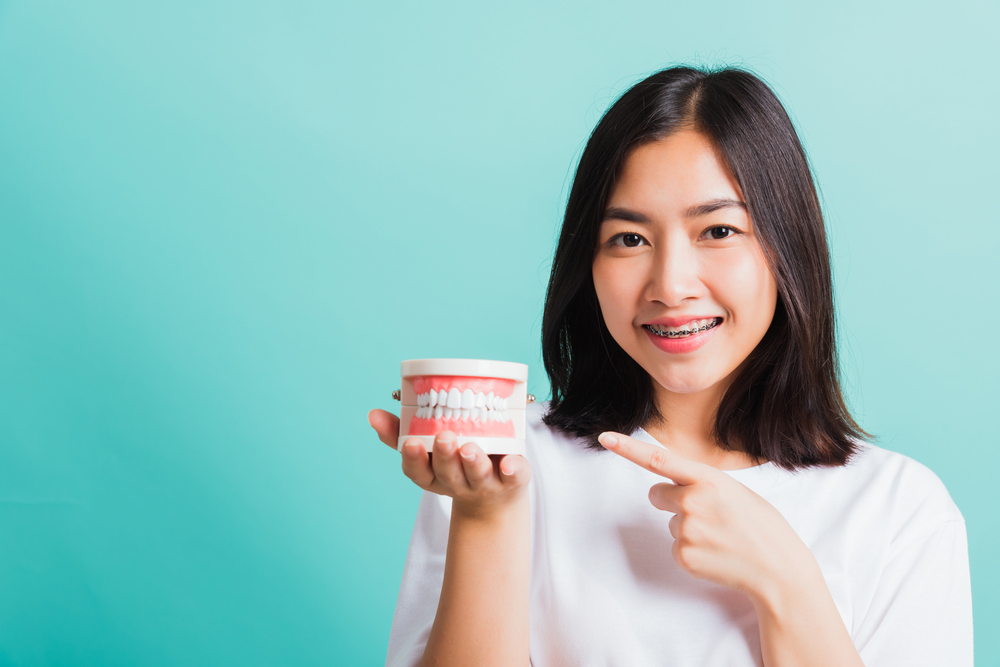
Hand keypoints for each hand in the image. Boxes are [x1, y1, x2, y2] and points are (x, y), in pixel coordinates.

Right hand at [367, 409, 530, 519]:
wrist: (497, 496)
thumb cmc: (457, 462)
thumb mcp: (427, 452)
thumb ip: (400, 432)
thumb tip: (372, 414)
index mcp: (435, 476)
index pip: (419, 473)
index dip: (414, 459)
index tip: (410, 442)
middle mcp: (459, 483)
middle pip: (449, 474)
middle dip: (445, 457)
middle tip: (444, 437)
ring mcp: (486, 484)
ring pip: (478, 476)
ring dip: (473, 463)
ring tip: (469, 448)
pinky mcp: (513, 480)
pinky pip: (515, 477)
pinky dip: (512, 470)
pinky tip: (509, 463)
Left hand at [598, 431, 816, 602]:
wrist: (778, 569)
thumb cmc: (761, 525)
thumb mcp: (734, 490)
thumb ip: (701, 483)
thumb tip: (669, 486)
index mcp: (709, 479)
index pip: (659, 459)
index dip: (628, 448)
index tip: (605, 437)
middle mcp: (693, 501)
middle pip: (656, 494)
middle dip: (673, 501)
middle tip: (708, 515)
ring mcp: (686, 530)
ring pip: (669, 522)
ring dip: (688, 528)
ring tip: (720, 537)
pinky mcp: (683, 555)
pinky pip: (674, 546)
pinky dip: (691, 550)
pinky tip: (716, 553)